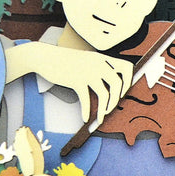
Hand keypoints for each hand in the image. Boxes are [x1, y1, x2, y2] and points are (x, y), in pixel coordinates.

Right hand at [5, 42, 133, 122]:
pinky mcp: (77, 81)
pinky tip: (85, 118)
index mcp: (103, 58)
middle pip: (118, 84)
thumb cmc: (65, 61)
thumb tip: (109, 85)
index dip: (129, 81)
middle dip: (117, 100)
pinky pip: (86, 100)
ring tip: (100, 117)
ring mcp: (88, 72)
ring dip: (104, 110)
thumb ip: (98, 67)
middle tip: (111, 108)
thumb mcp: (86, 59)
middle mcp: (98, 64)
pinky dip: (86, 111)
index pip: (126, 67)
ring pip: (105, 95)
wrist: (45, 57)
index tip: (123, 91)